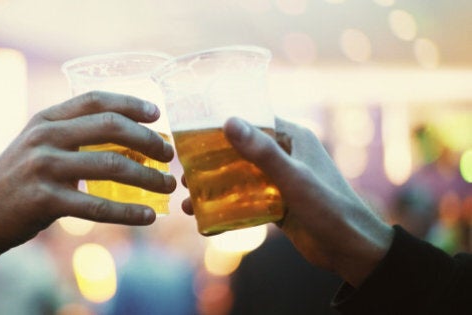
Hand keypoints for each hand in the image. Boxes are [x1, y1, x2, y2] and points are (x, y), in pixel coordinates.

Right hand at [0, 91, 176, 280]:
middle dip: (147, 139)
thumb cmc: (17, 180)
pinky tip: (148, 217)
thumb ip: (72, 137)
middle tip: (168, 154)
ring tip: (167, 186)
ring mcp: (43, 167)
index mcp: (46, 119)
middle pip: (110, 127)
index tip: (157, 114)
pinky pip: (98, 206)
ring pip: (111, 166)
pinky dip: (128, 212)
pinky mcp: (45, 201)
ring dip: (147, 177)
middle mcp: (45, 137)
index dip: (130, 103)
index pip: (95, 100)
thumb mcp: (38, 147)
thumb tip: (127, 139)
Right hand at [182, 117, 392, 286]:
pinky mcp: (277, 203)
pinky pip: (245, 200)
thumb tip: (229, 121)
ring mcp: (280, 180)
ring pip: (239, 177)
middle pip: (240, 151)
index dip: (222, 126)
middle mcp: (286, 154)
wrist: (352, 251)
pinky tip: (205, 218)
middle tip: (185, 173)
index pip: (252, 122)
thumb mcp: (293, 178)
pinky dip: (226, 207)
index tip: (192, 134)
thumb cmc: (329, 208)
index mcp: (293, 137)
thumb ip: (263, 152)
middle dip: (211, 162)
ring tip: (188, 199)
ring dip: (214, 187)